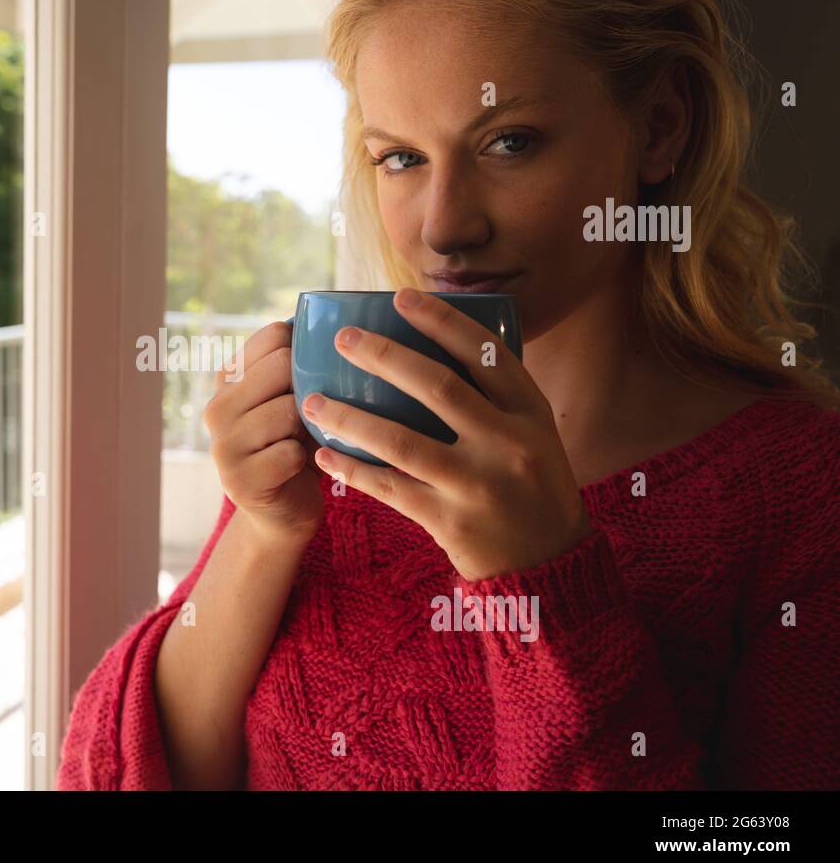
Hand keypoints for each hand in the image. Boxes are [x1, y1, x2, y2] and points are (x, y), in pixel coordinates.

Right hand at [204, 320, 324, 546]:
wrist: (284, 513)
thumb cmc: (298, 446)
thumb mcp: (294, 398)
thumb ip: (300, 364)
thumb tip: (336, 321)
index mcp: (228, 379)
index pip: (274, 335)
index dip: (307, 353)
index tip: (314, 378)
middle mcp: (217, 408)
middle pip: (282, 366)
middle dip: (310, 390)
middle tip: (312, 416)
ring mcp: (223, 445)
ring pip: (288, 411)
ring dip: (310, 428)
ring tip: (306, 441)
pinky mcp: (239, 481)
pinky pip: (291, 454)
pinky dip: (308, 462)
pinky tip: (300, 469)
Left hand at [300, 288, 591, 580]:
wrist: (549, 564)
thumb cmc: (530, 484)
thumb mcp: (533, 432)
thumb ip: (494, 396)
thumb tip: (435, 342)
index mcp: (530, 412)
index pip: (484, 353)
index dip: (441, 322)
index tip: (401, 298)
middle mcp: (508, 443)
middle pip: (437, 387)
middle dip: (383, 356)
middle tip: (343, 339)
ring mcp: (477, 484)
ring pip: (401, 441)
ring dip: (351, 417)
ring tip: (313, 400)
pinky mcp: (450, 521)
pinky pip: (390, 488)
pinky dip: (353, 469)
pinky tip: (324, 453)